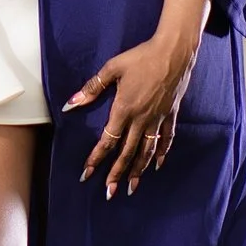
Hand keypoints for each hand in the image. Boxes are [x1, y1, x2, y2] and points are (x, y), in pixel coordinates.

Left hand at [69, 0, 209, 196]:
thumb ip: (92, 88)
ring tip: (131, 187)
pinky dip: (162, 154)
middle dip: (116, 173)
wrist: (174, 52)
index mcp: (124, 109)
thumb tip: (71, 104)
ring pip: (147, 151)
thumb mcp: (112, 68)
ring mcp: (158, 119)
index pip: (107, 140)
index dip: (96, 158)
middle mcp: (141, 119)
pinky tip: (157, 165)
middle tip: (109, 193)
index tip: (87, 174)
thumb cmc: (141, 57)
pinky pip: (166, 139)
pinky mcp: (171, 115)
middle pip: (127, 153)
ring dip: (138, 171)